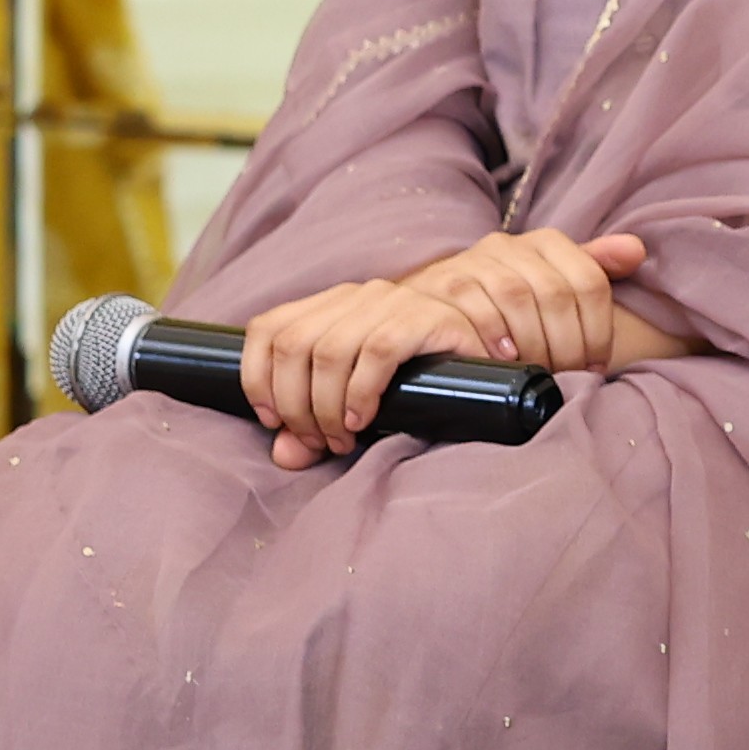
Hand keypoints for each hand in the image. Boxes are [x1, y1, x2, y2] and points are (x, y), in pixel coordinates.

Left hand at [233, 277, 493, 468]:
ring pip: (328, 351)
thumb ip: (313, 425)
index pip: (269, 327)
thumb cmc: (419, 382)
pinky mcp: (425, 317)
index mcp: (333, 304)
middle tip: (317, 441)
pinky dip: (360, 392)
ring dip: (324, 406)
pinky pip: (377, 352)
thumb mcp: (356, 400)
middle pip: (293, 345)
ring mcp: (392, 301)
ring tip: (342, 439)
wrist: (491, 365)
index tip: (272, 420)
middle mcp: (358, 295)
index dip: (257, 376)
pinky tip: (363, 418)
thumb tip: (283, 454)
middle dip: (295, 404)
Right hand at [393, 229, 650, 373]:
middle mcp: (507, 245)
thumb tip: (636, 250)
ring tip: (538, 370)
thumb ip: (592, 266)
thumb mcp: (547, 283)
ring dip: (533, 341)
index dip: (598, 330)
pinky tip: (502, 359)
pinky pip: (473, 305)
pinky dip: (492, 335)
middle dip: (567, 344)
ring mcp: (472, 261)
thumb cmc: (497, 303)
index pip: (589, 281)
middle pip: (556, 293)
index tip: (594, 366)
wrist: (423, 306)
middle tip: (566, 376)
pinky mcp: (441, 281)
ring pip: (517, 296)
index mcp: (544, 243)